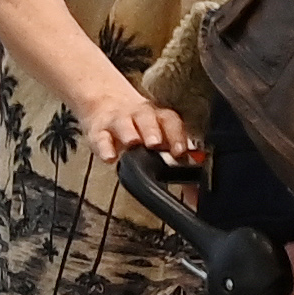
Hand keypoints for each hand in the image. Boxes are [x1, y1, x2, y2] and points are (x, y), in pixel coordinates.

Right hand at [67, 71, 196, 167]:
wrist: (106, 105)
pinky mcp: (98, 132)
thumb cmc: (139, 129)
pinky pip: (101, 139)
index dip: (176, 134)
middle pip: (147, 118)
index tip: (181, 151)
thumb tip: (195, 189)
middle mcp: (139, 117)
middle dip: (152, 131)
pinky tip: (109, 157)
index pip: (170, 121)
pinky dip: (104, 148)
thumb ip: (175, 161)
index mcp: (158, 117)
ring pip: (124, 124)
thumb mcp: (159, 138)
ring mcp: (118, 123)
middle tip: (156, 143)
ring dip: (129, 134)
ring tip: (133, 144)